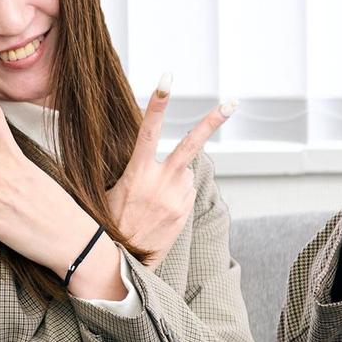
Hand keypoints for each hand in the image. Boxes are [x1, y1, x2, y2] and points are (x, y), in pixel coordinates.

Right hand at [107, 74, 234, 262]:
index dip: (158, 104)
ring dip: (174, 179)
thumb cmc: (109, 221)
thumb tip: (166, 163)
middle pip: (191, 145)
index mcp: (137, 173)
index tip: (167, 81)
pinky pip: (186, 192)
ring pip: (185, 174)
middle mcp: (162, 183)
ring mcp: (177, 198)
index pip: (148, 131)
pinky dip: (177, 194)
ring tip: (152, 200)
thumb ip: (139, 171)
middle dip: (212, 121)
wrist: (120, 260)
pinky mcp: (185, 212)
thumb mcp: (112, 189)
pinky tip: (160, 210)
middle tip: (232, 102)